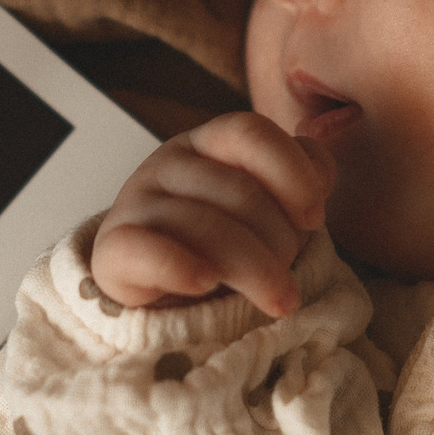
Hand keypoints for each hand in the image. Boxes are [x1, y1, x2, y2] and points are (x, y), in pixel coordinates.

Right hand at [90, 113, 336, 318]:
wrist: (162, 295)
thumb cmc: (227, 245)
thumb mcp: (272, 206)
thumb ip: (301, 175)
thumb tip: (322, 157)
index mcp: (209, 142)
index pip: (250, 132)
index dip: (291, 174)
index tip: (314, 219)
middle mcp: (169, 162)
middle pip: (238, 191)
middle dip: (280, 242)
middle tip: (291, 280)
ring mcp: (137, 202)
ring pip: (205, 226)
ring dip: (254, 269)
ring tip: (275, 301)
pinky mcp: (112, 249)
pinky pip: (147, 251)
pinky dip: (181, 268)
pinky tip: (206, 284)